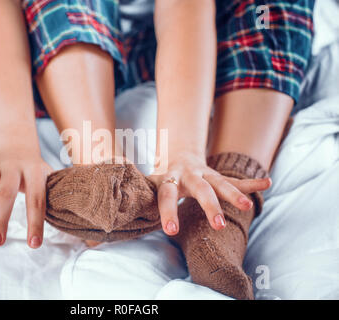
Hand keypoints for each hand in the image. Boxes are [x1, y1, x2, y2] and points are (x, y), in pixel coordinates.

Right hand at [0, 144, 51, 247]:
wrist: (20, 143)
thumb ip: (57, 195)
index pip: (37, 199)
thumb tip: (80, 220)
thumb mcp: (50, 177)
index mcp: (36, 172)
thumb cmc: (36, 170)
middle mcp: (14, 167)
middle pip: (6, 193)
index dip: (36, 222)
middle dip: (2, 218)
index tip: (34, 245)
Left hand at [148, 153, 270, 234]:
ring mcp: (206, 174)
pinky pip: (236, 180)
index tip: (171, 231)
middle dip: (210, 206)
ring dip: (235, 195)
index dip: (169, 211)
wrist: (178, 155)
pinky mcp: (218, 176)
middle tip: (219, 225)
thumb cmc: (162, 178)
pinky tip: (267, 183)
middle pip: (201, 189)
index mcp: (170, 178)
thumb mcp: (149, 183)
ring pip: (222, 183)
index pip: (167, 195)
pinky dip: (251, 183)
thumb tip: (123, 208)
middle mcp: (190, 175)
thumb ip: (141, 194)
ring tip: (247, 207)